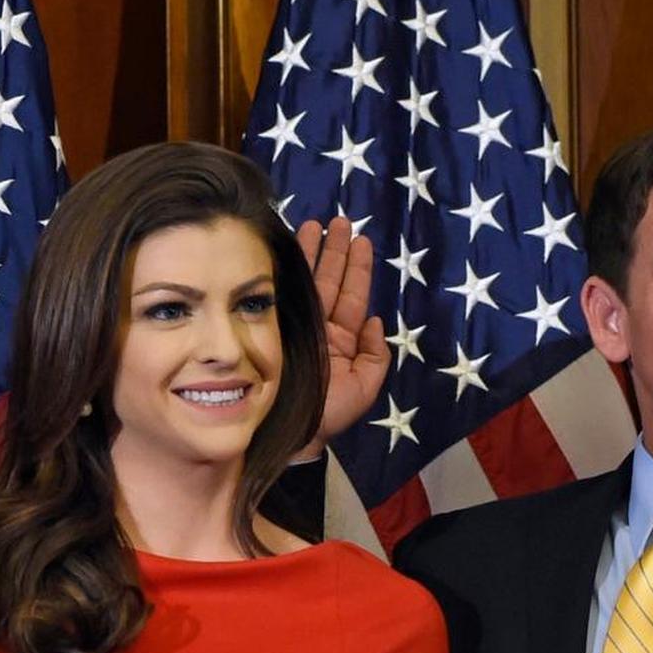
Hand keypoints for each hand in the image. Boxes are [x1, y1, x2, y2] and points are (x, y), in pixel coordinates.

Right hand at [295, 216, 390, 456]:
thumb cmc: (329, 414)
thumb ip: (376, 356)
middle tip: (339, 220)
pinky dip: (284, 269)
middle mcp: (320, 328)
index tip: (362, 240)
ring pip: (307, 280)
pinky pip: (282, 292)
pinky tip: (286, 246)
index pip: (352, 297)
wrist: (293, 431)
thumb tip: (377, 322)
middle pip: (330, 281)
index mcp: (344, 341)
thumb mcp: (365, 387)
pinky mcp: (275, 325)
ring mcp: (297, 324)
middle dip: (335, 250)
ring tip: (313, 223)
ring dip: (311, 251)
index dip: (358, 269)